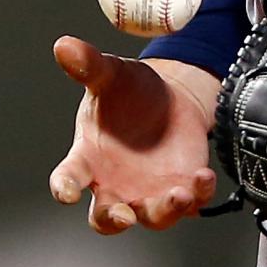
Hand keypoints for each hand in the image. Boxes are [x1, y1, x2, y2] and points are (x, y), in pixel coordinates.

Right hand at [48, 39, 220, 234]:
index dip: (64, 188)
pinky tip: (202, 177)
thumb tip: (64, 46)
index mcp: (87, 158)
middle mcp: (114, 184)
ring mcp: (148, 191)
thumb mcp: (110, 75)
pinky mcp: (181, 189)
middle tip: (123, 215)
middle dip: (114, 220)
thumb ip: (88, 65)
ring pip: (151, 217)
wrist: (170, 97)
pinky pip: (190, 203)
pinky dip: (198, 195)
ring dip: (163, 211)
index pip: (68, 178)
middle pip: (106, 218)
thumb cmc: (129, 91)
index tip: (66, 193)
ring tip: (179, 194)